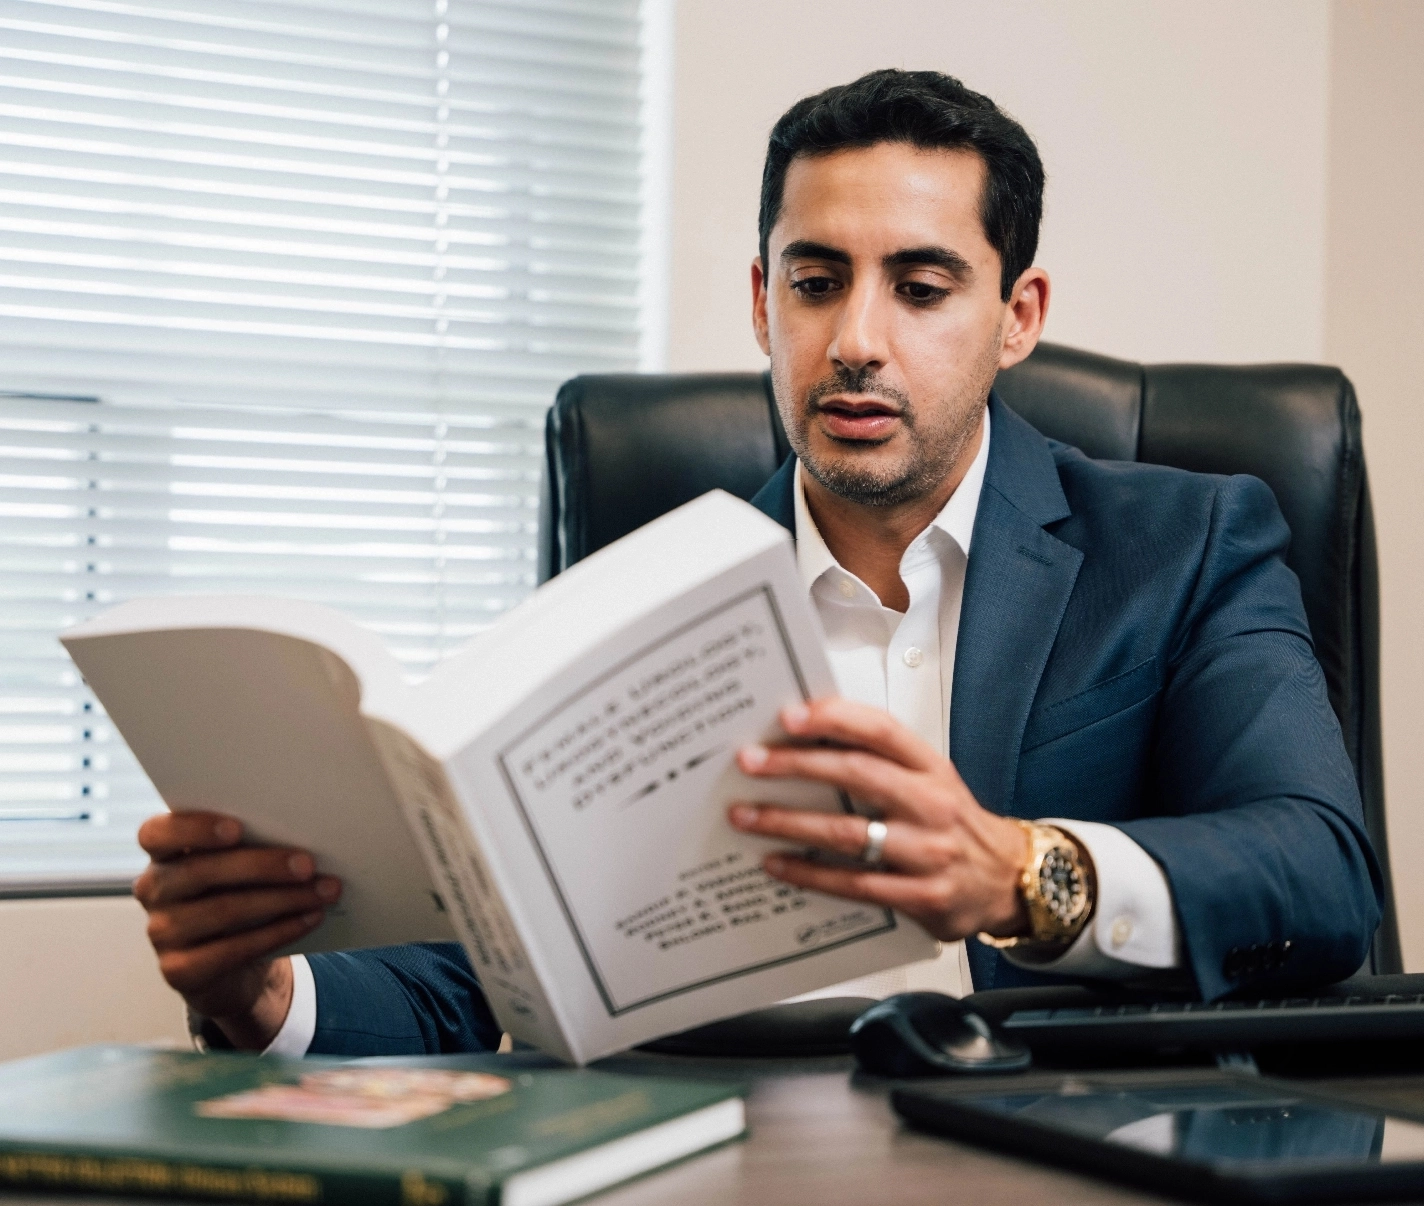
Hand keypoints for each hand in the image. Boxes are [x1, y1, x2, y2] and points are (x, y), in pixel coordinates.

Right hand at [132, 811, 341, 1049]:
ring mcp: (161, 932)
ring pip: (223, 910)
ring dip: (282, 899)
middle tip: (308, 864)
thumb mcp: (241, 868)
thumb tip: (306, 833)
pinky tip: (311, 918)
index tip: (238, 828)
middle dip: (261, 866)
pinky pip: (233, 950)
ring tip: (323, 891)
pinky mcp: (179, 970)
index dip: (193, 829)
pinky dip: (279, 932)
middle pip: (200, 871)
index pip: (157, 833)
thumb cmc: (240, 896)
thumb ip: (254, 844)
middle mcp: (154, 889)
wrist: (234, 967)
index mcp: (163, 852)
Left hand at [728, 698, 1029, 941]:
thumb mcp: (930, 781)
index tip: (790, 715)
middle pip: (857, 775)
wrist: (1010, 880)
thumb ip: (880, 763)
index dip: (835, 718)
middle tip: (749, 761)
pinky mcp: (922, 896)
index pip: (882, 731)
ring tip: (745, 816)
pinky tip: (777, 864)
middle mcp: (932, 804)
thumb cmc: (953, 824)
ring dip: (788, 822)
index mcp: (932, 767)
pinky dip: (809, 873)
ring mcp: (928, 852)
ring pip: (847, 833)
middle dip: (796, 765)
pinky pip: (853, 883)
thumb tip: (806, 740)